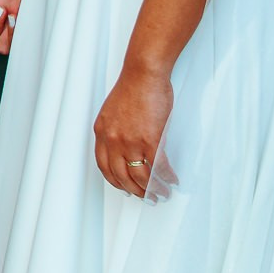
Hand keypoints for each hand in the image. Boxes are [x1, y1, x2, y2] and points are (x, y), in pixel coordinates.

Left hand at [95, 63, 171, 197]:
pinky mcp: (149, 140)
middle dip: (134, 190)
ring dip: (151, 189)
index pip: (104, 165)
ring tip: (160, 194)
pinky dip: (165, 177)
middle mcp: (113, 139)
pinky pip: (157, 167)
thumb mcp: (112, 112)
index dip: (115, 180)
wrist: (143, 75)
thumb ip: (114, 130)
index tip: (123, 187)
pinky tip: (171, 180)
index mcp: (102, 132)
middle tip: (145, 197)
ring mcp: (130, 141)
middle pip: (121, 175)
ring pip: (139, 176)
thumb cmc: (133, 89)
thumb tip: (125, 147)